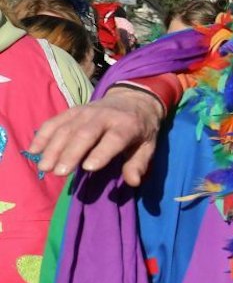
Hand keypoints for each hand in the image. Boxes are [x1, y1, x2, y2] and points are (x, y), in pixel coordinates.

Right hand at [29, 87, 164, 186]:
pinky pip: (54, 122)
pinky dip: (42, 135)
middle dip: (70, 153)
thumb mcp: (148, 146)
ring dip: (53, 148)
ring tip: (44, 167)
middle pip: (84, 134)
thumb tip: (133, 182)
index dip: (101, 153)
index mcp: (126, 125)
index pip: (113, 139)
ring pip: (66, 128)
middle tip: (59, 172)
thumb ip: (139, 164)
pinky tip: (34, 150)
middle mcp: (103, 116)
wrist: (133, 100)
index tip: (88, 168)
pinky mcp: (72, 111)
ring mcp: (85, 111)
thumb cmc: (140, 129)